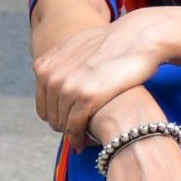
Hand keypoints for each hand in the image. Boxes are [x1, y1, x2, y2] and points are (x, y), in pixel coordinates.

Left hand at [33, 8, 170, 150]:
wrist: (137, 38)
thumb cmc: (114, 44)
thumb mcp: (77, 47)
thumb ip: (63, 62)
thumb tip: (60, 74)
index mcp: (44, 66)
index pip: (43, 104)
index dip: (58, 118)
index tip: (73, 125)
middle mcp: (51, 77)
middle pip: (52, 117)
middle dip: (66, 128)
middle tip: (83, 136)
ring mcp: (67, 88)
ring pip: (62, 124)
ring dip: (75, 135)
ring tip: (89, 140)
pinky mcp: (87, 98)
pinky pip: (76, 127)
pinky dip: (81, 138)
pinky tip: (91, 142)